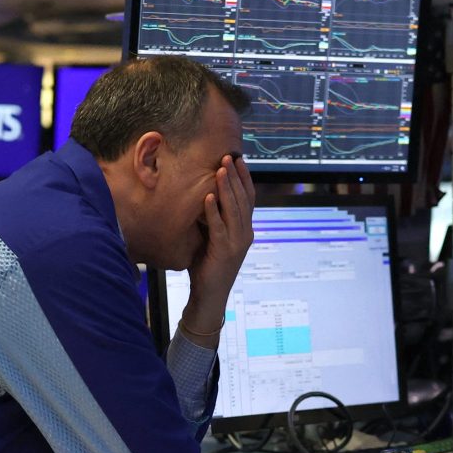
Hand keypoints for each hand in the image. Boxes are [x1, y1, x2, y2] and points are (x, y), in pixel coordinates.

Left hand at [184, 154, 255, 338]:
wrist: (209, 296)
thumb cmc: (207, 267)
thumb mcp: (214, 239)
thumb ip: (214, 220)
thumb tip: (204, 196)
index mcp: (245, 230)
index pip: (248, 198)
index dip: (244, 178)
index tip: (238, 159)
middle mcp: (245, 234)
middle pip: (243, 199)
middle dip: (236, 176)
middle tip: (228, 156)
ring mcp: (237, 243)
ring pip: (234, 209)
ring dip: (226, 188)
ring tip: (220, 169)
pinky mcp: (224, 251)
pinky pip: (219, 226)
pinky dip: (213, 210)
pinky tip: (207, 196)